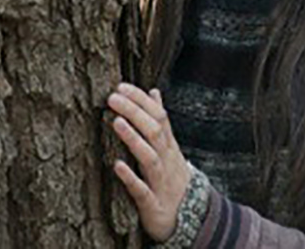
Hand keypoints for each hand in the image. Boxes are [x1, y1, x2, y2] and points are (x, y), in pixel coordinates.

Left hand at [107, 83, 192, 241]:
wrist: (192, 219)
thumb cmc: (171, 176)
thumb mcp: (169, 147)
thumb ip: (160, 120)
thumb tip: (154, 92)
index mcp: (168, 146)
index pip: (159, 116)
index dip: (140, 100)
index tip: (120, 86)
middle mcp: (166, 160)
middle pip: (154, 132)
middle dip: (134, 113)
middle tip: (112, 98)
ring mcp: (160, 182)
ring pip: (150, 158)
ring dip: (133, 139)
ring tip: (116, 122)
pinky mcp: (152, 204)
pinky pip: (142, 191)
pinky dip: (130, 178)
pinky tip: (117, 165)